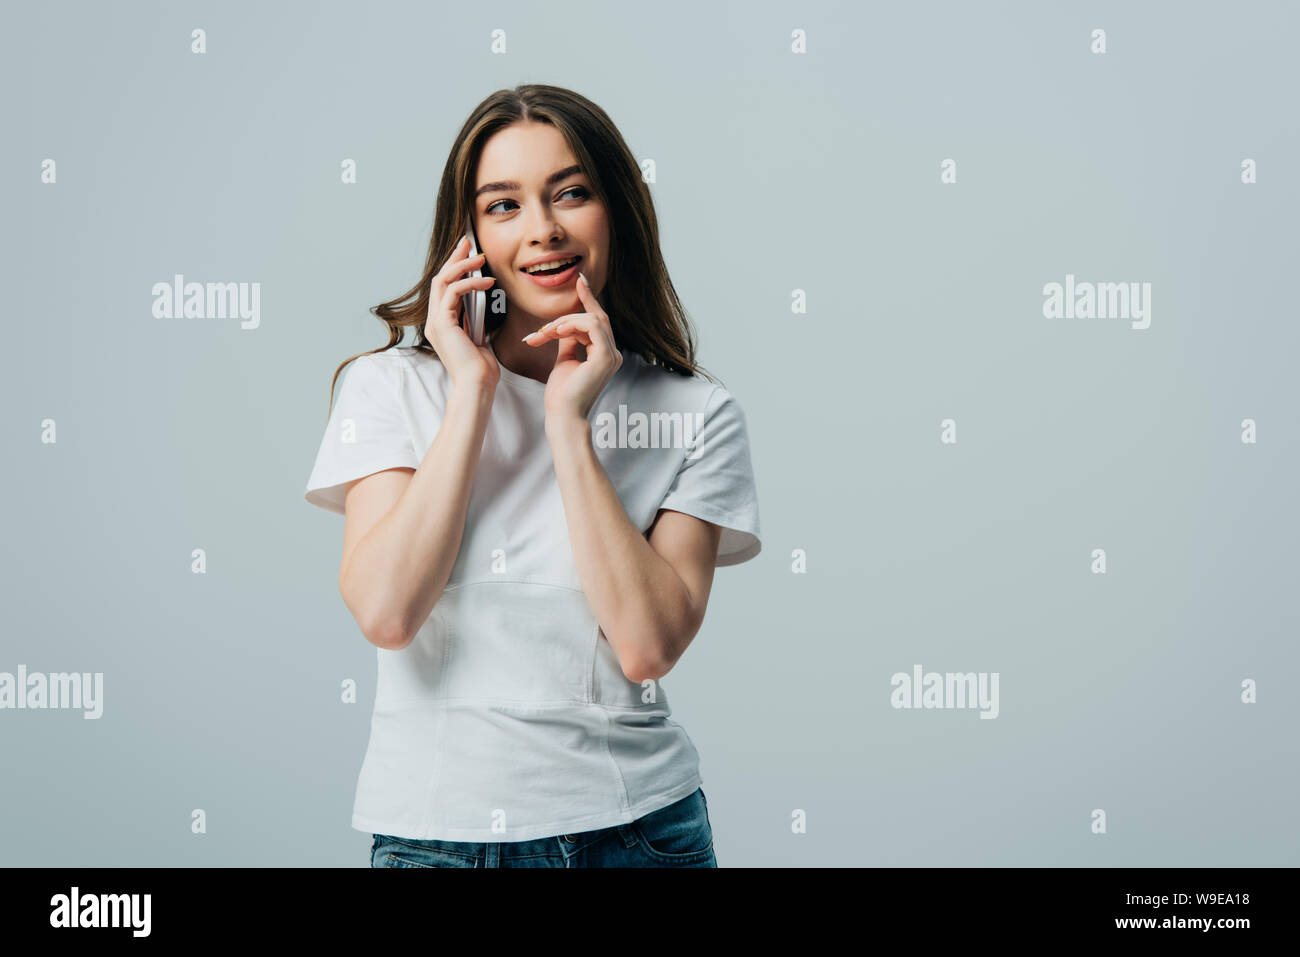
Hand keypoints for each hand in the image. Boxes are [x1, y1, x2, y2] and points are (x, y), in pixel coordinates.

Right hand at [423, 236, 499, 389]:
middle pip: (440, 279)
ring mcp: (436, 322)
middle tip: (469, 242)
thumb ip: (474, 322)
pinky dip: (470, 283)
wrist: (477, 385)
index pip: (445, 288)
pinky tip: (487, 282)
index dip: (455, 267)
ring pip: (443, 281)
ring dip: (462, 266)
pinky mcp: (442, 324)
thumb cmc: (481, 369)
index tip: (468, 253)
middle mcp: (434, 321)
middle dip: (454, 258)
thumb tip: (480, 306)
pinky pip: (453, 293)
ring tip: (480, 257)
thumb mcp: (479, 338)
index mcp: (442, 324)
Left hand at [523, 272, 621, 422]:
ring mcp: (612, 356)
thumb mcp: (564, 360)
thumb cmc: (562, 395)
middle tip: (566, 295)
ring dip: (565, 321)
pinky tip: (555, 332)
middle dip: (576, 307)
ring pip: (592, 320)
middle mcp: (613, 354)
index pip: (598, 322)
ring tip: (545, 333)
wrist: (563, 415)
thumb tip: (564, 326)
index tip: (580, 281)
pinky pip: (592, 327)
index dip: (589, 300)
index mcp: (605, 355)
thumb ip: (568, 342)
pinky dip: (572, 325)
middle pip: (596, 318)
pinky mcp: (605, 357)